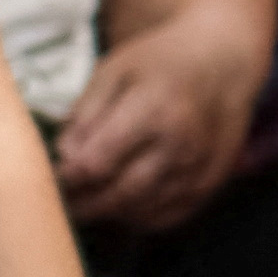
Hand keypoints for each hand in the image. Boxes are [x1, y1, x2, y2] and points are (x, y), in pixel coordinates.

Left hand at [53, 28, 253, 234]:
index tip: (52, 175)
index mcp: (154, 110)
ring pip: (141, 212)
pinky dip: (137, 217)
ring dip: (108, 212)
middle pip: (119, 195)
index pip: (97, 163)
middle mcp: (181, 145)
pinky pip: (166, 217)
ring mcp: (199, 168)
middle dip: (83, 203)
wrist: (225, 58)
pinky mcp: (210, 183)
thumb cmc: (162, 60)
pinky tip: (121, 203)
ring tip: (87, 202)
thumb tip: (64, 156)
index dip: (68, 176)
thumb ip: (86, 113)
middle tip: (62, 201)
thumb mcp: (115, 70)